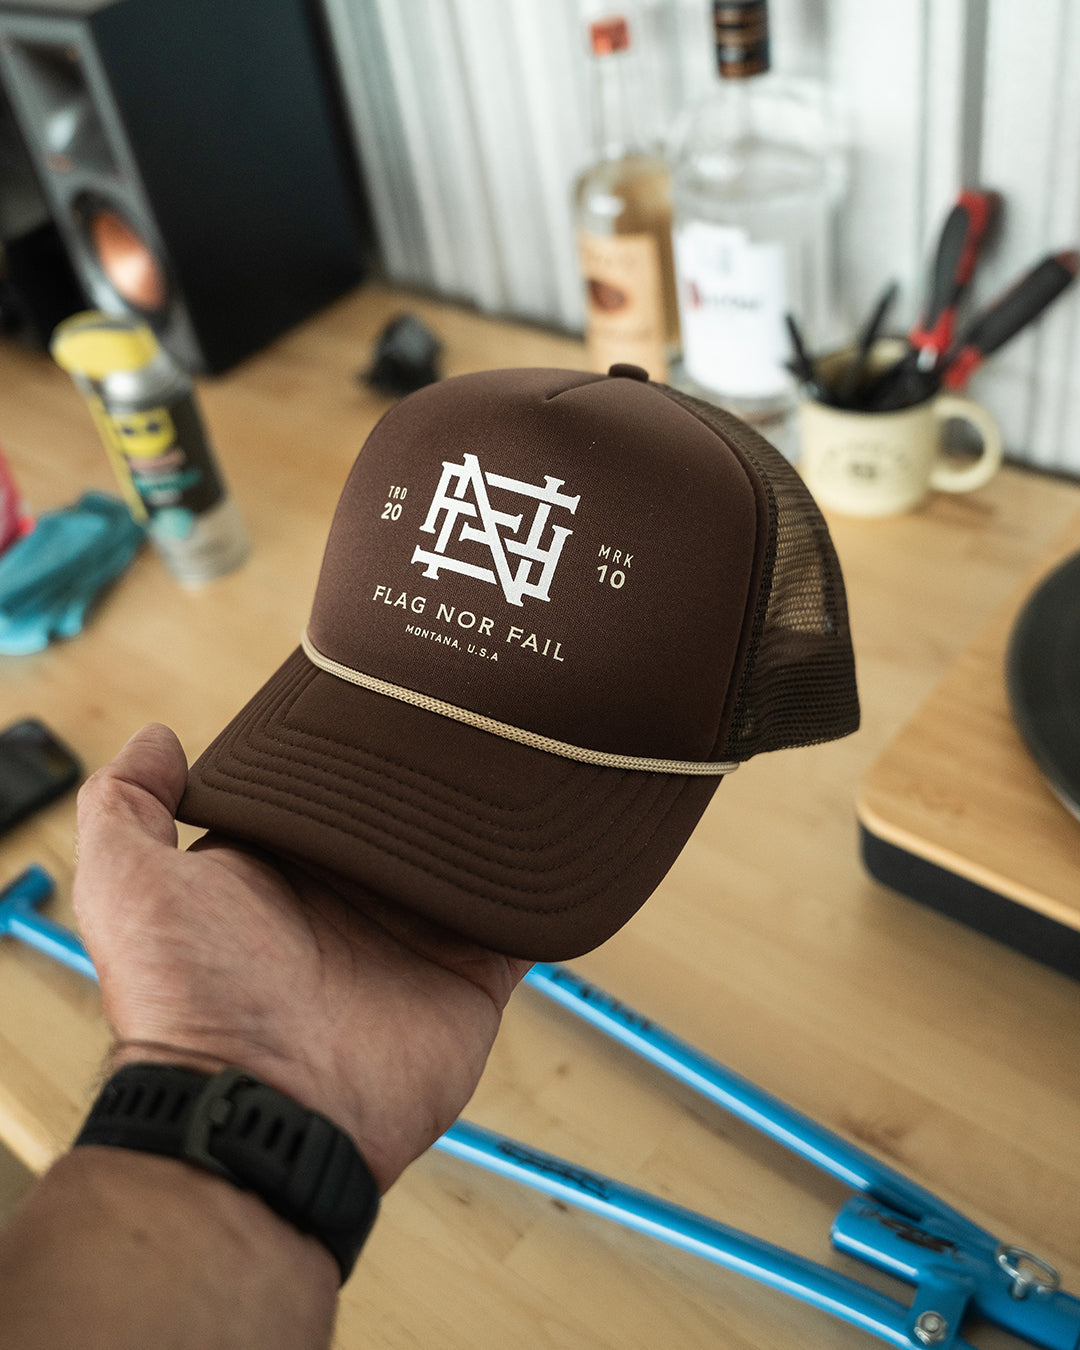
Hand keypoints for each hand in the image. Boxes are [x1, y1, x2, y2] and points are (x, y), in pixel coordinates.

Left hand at [73, 723, 529, 1190]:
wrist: (262, 1112)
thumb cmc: (188, 1004)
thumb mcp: (129, 887)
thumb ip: (124, 806)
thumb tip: (155, 739)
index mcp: (284, 869)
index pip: (331, 785)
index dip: (355, 740)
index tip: (389, 683)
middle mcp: (354, 898)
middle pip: (414, 816)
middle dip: (443, 766)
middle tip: (481, 701)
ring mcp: (417, 937)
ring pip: (474, 858)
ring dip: (501, 815)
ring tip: (535, 746)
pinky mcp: (471, 977)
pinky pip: (522, 925)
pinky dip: (546, 888)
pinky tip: (566, 833)